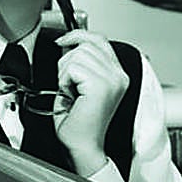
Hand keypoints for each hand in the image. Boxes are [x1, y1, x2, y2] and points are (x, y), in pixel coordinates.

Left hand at [53, 30, 128, 176]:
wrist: (81, 146)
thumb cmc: (78, 123)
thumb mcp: (80, 85)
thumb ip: (82, 64)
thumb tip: (68, 44)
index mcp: (117, 74)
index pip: (99, 40)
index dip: (78, 36)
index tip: (62, 41)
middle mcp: (119, 75)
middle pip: (84, 45)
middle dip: (67, 63)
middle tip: (69, 86)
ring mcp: (112, 80)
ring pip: (76, 55)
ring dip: (65, 73)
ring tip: (71, 92)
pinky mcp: (101, 86)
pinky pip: (72, 68)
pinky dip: (64, 81)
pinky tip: (71, 96)